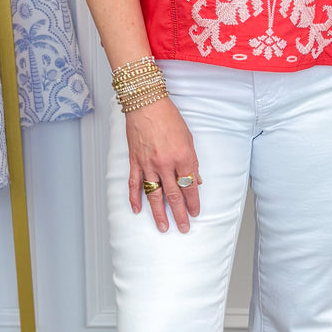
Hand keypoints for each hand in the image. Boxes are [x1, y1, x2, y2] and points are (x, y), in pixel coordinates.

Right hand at [126, 98, 201, 233]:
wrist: (145, 103)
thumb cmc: (168, 117)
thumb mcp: (188, 138)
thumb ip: (192, 161)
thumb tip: (197, 180)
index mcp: (182, 157)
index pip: (190, 186)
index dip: (193, 202)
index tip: (195, 213)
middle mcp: (165, 164)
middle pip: (174, 195)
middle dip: (179, 214)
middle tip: (183, 227)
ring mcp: (148, 164)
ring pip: (154, 194)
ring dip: (159, 213)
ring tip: (163, 227)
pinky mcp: (135, 162)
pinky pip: (134, 184)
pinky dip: (135, 198)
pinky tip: (137, 210)